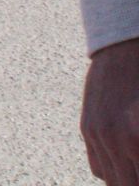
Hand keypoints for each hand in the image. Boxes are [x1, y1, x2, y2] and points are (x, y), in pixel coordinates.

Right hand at [84, 37, 138, 183]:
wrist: (125, 49)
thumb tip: (138, 154)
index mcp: (136, 140)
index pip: (138, 180)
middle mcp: (114, 141)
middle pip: (126, 184)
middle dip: (134, 179)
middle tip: (138, 165)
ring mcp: (97, 136)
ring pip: (111, 180)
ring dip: (125, 178)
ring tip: (134, 167)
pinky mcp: (88, 129)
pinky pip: (98, 166)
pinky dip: (111, 170)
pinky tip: (125, 162)